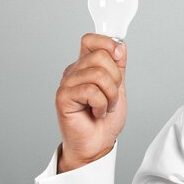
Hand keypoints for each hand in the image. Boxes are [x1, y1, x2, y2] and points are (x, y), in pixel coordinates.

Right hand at [55, 34, 127, 172]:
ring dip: (110, 95)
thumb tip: (120, 44)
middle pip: (100, 56)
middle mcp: (74, 72)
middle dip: (115, 79)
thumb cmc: (105, 119)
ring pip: (98, 74)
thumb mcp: (118, 87)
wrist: (98, 144)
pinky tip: (97, 113)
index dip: (107, 43)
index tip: (118, 57)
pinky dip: (102, 105)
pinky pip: (91, 91)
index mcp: (85, 66)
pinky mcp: (63, 97)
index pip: (90, 40)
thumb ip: (118, 65)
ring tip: (105, 107)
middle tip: (111, 96)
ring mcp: (67, 84)